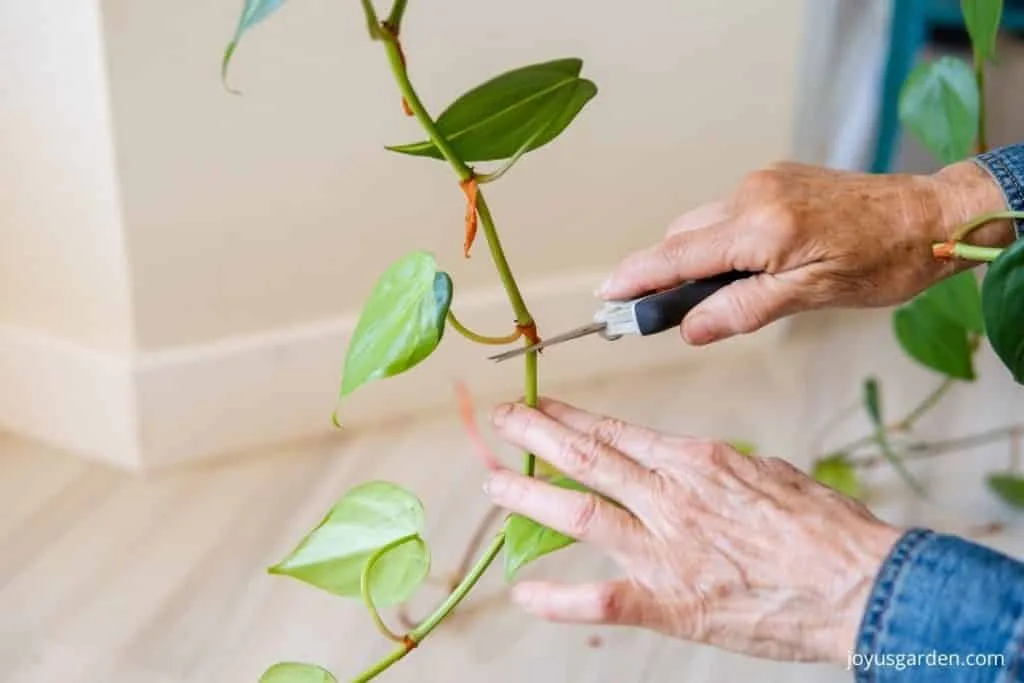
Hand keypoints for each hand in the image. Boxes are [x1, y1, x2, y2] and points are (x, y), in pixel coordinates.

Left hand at [484, 397, 902, 662]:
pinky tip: (524, 593)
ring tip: (494, 483)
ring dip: (529, 497)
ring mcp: (666, 549)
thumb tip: (694, 464)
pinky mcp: (671, 603)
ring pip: (580, 513)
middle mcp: (670, 497)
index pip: (616, 432)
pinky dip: (558, 597)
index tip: (540, 407)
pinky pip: (601, 598)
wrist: (861, 585)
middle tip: (502, 422)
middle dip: (536, 436)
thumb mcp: (770, 474)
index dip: (570, 418)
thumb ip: (720, 469)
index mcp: (695, 462)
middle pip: (587, 458)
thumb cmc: (826, 530)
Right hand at [596, 160, 1014, 345]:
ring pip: (703, 224)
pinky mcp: (775, 178)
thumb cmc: (884, 263)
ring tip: (718, 294)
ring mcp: (763, 182)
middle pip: (682, 237)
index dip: (636, 277)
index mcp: (761, 228)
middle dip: (663, 272)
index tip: (604, 296)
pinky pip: (728, 213)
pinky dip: (722, 240)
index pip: (678, 255)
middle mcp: (753, 195)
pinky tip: (746, 264)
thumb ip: (744, 309)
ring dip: (696, 257)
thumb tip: (689, 328)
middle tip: (656, 314)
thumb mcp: (813, 297)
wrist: (930, 216)